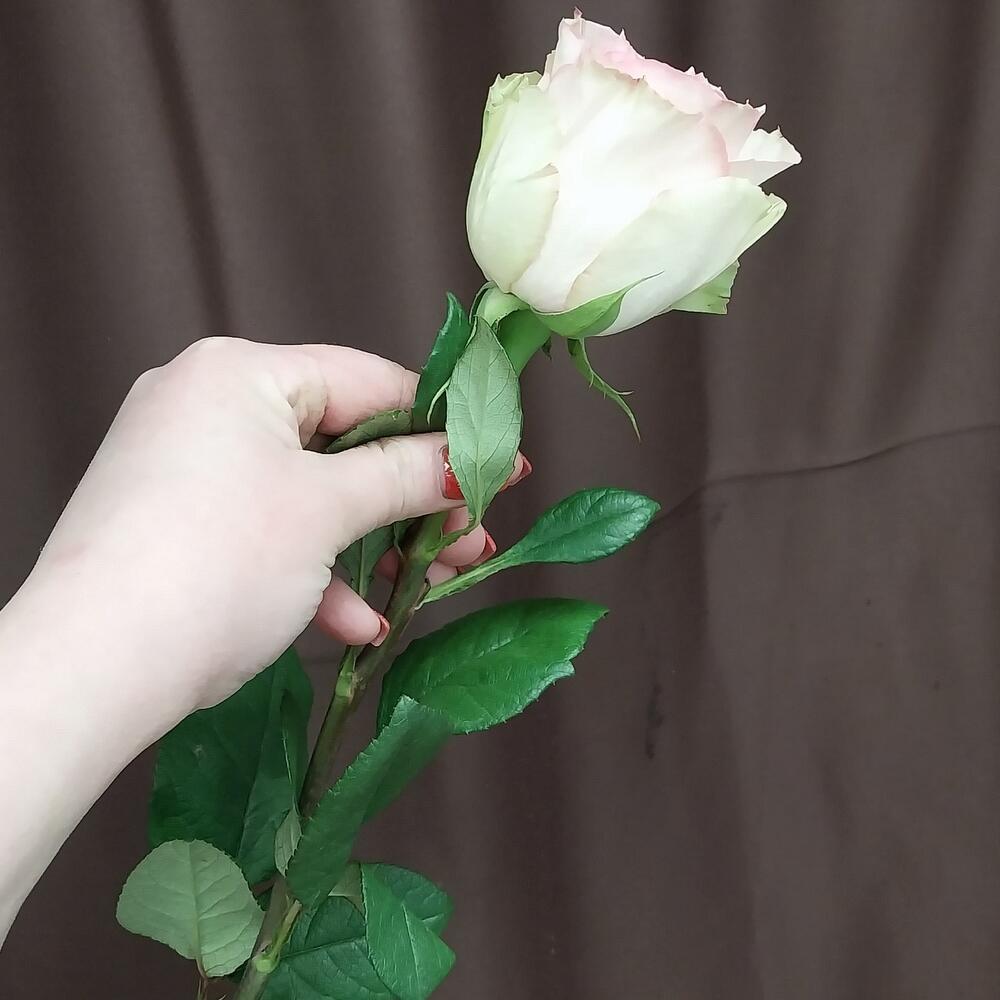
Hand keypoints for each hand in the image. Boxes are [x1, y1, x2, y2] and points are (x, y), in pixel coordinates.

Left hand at [27, 337, 525, 712]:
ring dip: (373, 546)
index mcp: (241, 373)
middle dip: (412, 502)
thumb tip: (471, 459)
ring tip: (429, 585)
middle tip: (470, 539)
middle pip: (344, 445)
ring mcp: (190, 468)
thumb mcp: (327, 510)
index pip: (369, 382)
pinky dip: (315, 574)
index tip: (496, 467)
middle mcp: (209, 405)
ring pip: (311, 497)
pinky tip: (358, 624)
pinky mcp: (181, 524)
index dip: (441, 428)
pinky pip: (268, 533)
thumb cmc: (215, 563)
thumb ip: (407, 475)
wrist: (92, 669)